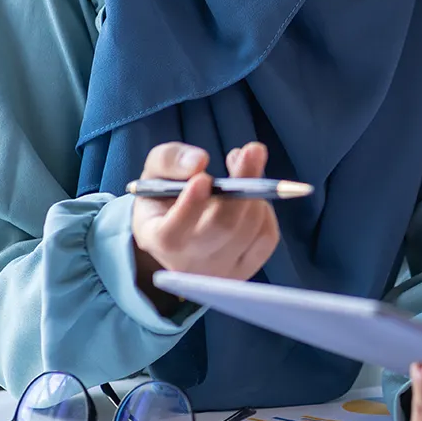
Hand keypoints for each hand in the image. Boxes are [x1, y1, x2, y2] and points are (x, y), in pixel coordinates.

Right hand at [131, 142, 278, 294]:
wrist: (177, 233)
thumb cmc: (164, 198)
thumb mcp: (154, 172)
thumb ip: (168, 160)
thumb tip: (198, 162)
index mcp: (157, 240)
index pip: (172, 233)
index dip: (190, 206)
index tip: (203, 178)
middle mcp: (187, 263)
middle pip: (222, 227)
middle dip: (242, 183)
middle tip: (252, 150)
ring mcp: (219, 271)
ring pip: (249, 227)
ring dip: (254, 190)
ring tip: (243, 164)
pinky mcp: (246, 269)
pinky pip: (267, 236)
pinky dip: (264, 209)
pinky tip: (250, 197)